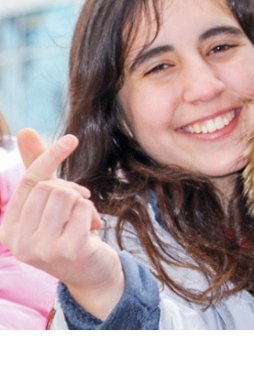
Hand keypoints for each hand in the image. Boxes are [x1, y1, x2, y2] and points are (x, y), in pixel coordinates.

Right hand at [0, 129, 123, 319]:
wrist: (91, 274)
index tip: (72, 139)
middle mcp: (18, 242)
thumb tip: (26, 131)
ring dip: (83, 203)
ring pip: (66, 196)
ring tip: (83, 221)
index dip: (50, 157)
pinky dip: (92, 214)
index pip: (29, 181)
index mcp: (8, 229)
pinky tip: (92, 231)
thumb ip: (37, 169)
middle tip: (81, 207)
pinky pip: (83, 209)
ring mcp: (41, 249)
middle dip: (71, 190)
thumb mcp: (51, 202)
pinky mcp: (68, 251)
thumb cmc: (69, 232)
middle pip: (50, 187)